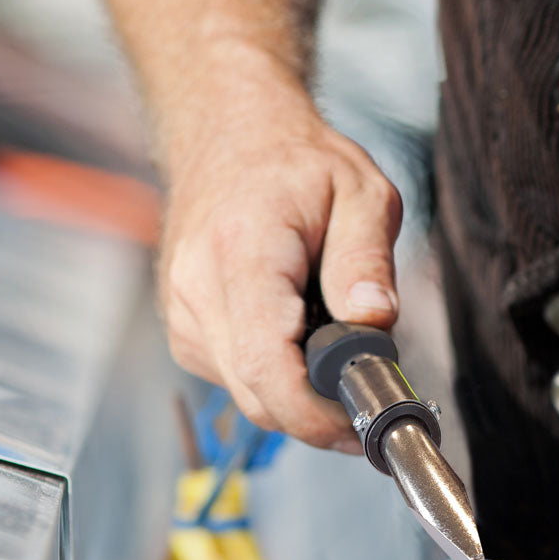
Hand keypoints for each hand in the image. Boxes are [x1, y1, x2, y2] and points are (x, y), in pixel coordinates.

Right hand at [158, 92, 402, 448]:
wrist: (227, 135)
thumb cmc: (296, 162)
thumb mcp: (362, 192)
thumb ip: (368, 260)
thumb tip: (374, 324)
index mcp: (240, 253)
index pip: (265, 365)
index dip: (315, 413)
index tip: (362, 424)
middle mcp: (197, 292)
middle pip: (258, 396)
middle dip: (320, 412)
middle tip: (374, 391)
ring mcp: (184, 317)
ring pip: (250, 397)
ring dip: (302, 392)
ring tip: (333, 338)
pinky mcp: (186, 333)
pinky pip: (239, 382)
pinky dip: (279, 376)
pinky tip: (299, 333)